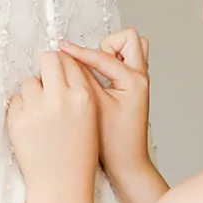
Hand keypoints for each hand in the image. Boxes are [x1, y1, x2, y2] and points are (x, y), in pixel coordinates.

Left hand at [6, 50, 98, 192]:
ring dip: (33, 92)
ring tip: (40, 112)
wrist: (61, 185)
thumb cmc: (79, 154)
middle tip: (45, 83)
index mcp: (83, 97)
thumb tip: (61, 66)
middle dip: (46, 68)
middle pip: (48, 59)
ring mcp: (37, 109)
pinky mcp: (17, 120)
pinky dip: (21, 110)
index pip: (70, 61)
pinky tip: (31, 126)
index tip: (58, 72)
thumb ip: (78, 91)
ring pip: (29, 81)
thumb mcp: (90, 118)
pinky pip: (16, 100)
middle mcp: (61, 99)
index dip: (63, 65)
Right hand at [57, 29, 152, 189]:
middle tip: (91, 63)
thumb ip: (81, 79)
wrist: (128, 163)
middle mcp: (141, 78)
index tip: (60, 49)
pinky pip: (126, 63)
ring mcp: (140, 82)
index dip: (78, 52)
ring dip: (112, 52)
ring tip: (96, 70)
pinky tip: (97, 79)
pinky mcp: (134, 89)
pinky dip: (112, 63)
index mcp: (134, 81)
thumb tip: (67, 59)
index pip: (103, 56)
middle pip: (128, 39)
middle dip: (106, 45)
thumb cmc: (113, 143)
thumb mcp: (93, 107)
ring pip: (131, 49)